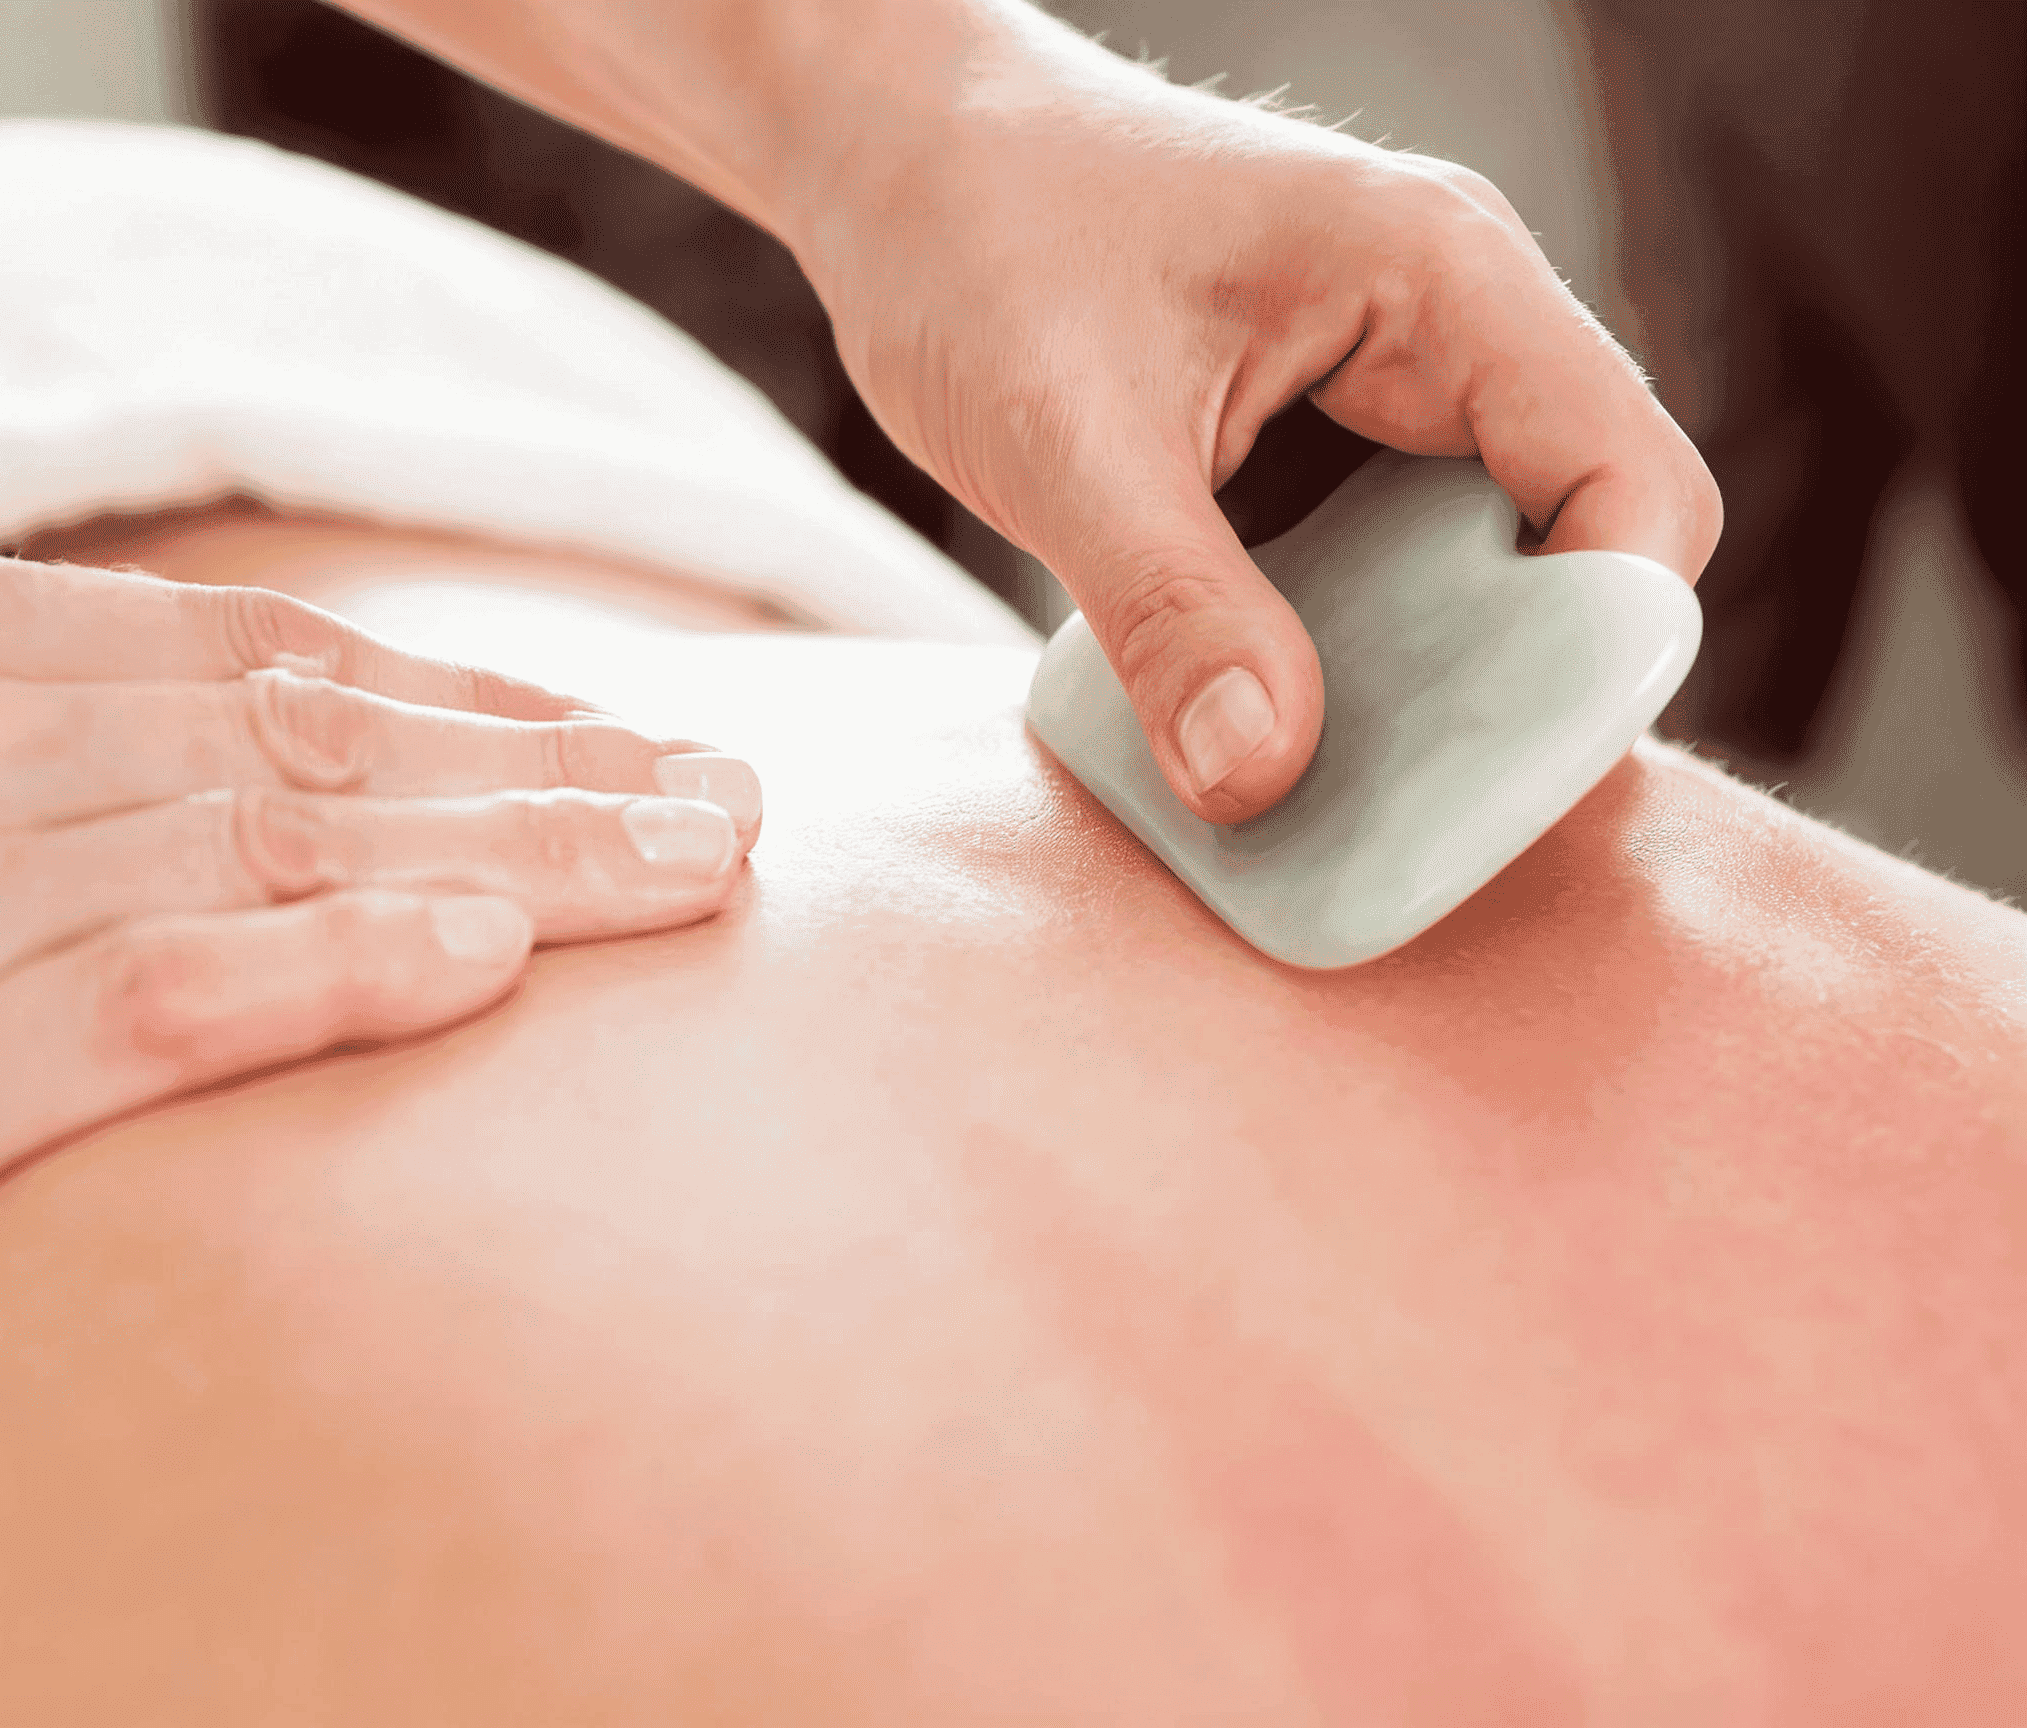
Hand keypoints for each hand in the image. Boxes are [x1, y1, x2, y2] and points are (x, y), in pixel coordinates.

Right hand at [0, 546, 760, 1379]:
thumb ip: (85, 766)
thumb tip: (372, 768)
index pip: (260, 656)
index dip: (484, 694)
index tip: (646, 734)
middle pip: (297, 746)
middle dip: (546, 773)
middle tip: (730, 808)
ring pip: (260, 849)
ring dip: (511, 855)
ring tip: (688, 873)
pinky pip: (144, 1002)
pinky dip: (332, 969)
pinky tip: (490, 960)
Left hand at [800, 27, 1722, 822]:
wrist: (893, 160)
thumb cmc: (978, 232)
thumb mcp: (1066, 437)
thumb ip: (1171, 610)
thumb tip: (1262, 776)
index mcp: (1442, 278)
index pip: (1631, 483)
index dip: (1598, 645)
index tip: (1491, 774)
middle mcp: (1445, 331)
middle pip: (1569, 546)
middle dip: (1503, 689)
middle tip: (1399, 811)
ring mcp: (1382, 389)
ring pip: (1470, 575)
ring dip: (1411, 687)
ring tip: (1315, 786)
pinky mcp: (1311, 444)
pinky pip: (1372, 575)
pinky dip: (1332, 659)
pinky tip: (1247, 718)